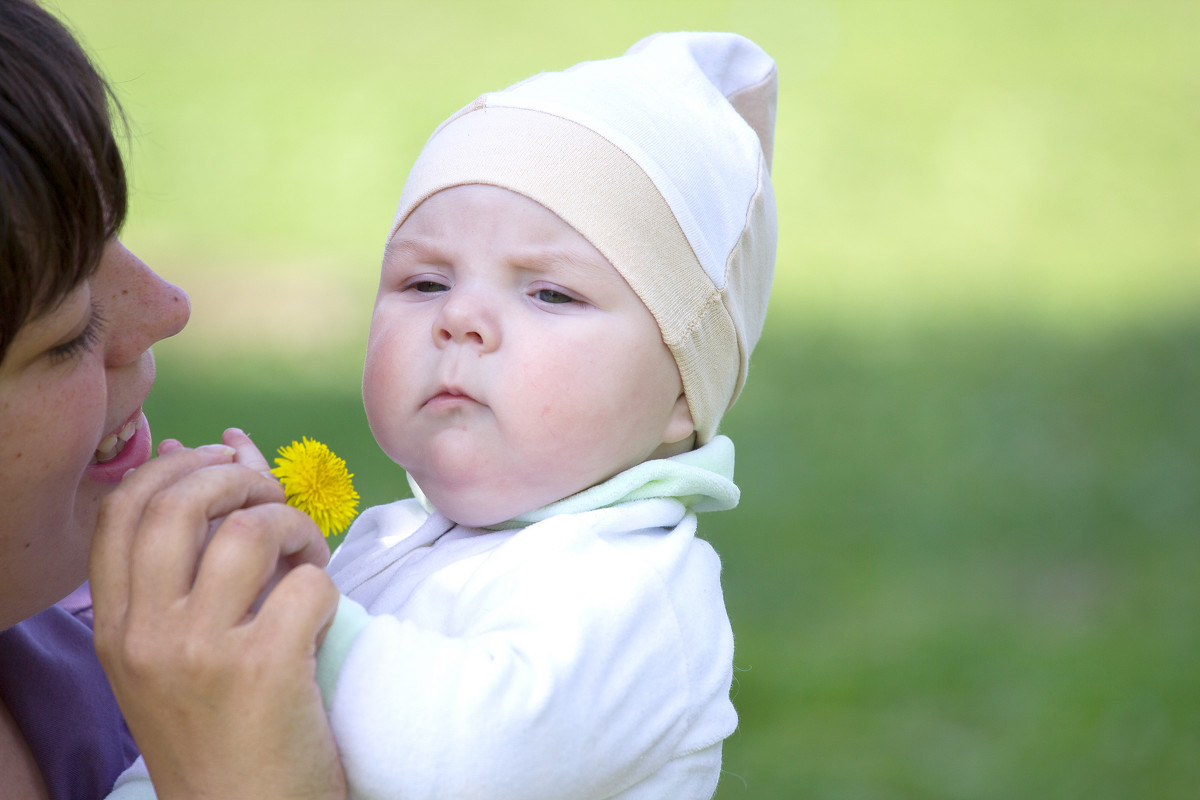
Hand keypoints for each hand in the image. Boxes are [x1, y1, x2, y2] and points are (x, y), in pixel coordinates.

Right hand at [90, 439, 345, 799]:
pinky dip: (327, 586)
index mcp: (116, 627)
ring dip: (294, 527)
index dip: (178, 465)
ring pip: (249, 530)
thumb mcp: (179, 647)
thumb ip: (192, 553)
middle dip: (240, 477)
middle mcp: (144, 636)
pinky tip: (320, 616)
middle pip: (179, 501)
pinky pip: (308, 583)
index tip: (223, 461)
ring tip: (306, 559)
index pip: (123, 507)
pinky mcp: (263, 669)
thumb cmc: (221, 728)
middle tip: (273, 497)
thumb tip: (216, 444)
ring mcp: (199, 653)